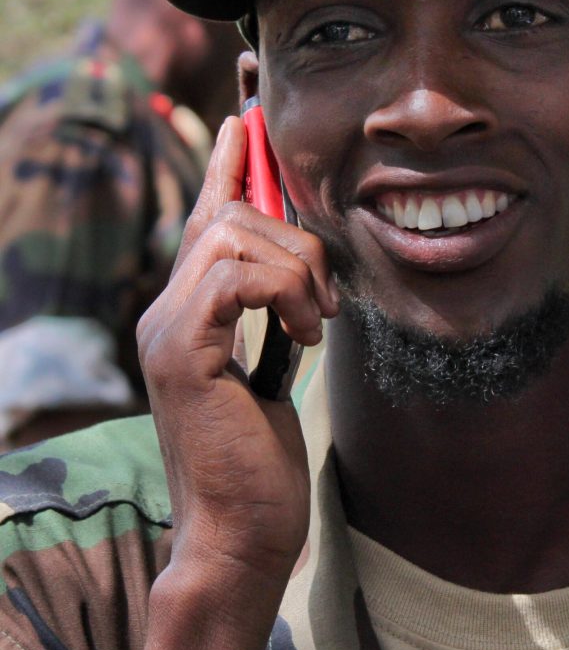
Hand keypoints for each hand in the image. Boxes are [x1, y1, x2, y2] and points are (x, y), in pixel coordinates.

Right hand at [138, 117, 339, 596]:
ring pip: (230, 234)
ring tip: (316, 325)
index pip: (204, 215)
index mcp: (187, 312)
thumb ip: (274, 312)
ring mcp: (163, 328)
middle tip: (325, 301)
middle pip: (224, 215)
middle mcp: (163, 310)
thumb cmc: (261, 460)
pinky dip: (284, 293)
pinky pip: (235, 274)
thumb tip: (307, 268)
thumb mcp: (273, 367)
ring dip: (296, 270)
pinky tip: (303, 334)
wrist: (241, 534)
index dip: (229, 161)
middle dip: (293, 238)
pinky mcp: (180, 351)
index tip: (252, 114)